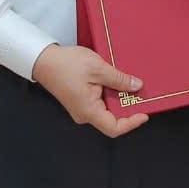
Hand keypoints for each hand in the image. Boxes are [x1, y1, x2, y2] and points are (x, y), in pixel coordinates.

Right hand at [32, 44, 149, 137]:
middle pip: (112, 119)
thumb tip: (137, 86)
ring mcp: (83, 108)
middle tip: (143, 95)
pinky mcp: (82, 100)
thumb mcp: (97, 68)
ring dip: (120, 99)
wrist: (44, 59)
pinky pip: (101, 102)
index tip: (145, 113)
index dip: (131, 123)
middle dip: (129, 108)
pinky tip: (119, 82)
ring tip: (132, 85)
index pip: (114, 128)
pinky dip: (112, 94)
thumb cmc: (66, 64)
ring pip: (107, 109)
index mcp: (88, 111)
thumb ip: (119, 79)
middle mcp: (85, 114)